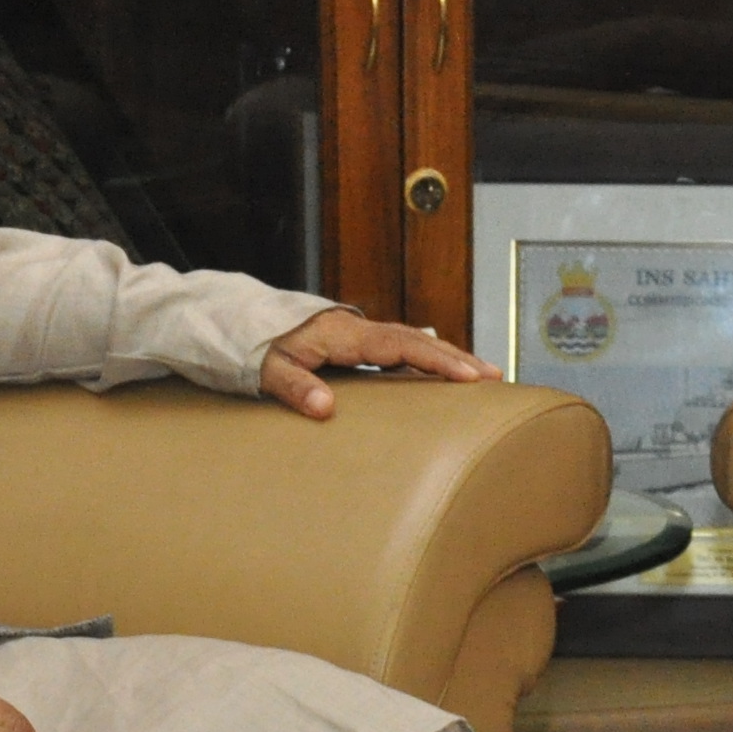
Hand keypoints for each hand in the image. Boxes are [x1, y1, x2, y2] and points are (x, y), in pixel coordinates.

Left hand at [259, 310, 493, 419]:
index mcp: (341, 334)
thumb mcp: (265, 368)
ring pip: (412, 342)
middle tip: (494, 376)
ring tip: (481, 376)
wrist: (238, 322)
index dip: (435, 360)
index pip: (399, 346)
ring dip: (446, 357)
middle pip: (416, 340)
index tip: (468, 376)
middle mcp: (356, 330)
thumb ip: (295, 386)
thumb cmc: (252, 346)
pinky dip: (425, 358)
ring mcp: (358, 334)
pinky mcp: (354, 341)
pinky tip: (440, 374)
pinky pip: (398, 348)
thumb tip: (326, 408)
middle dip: (456, 357)